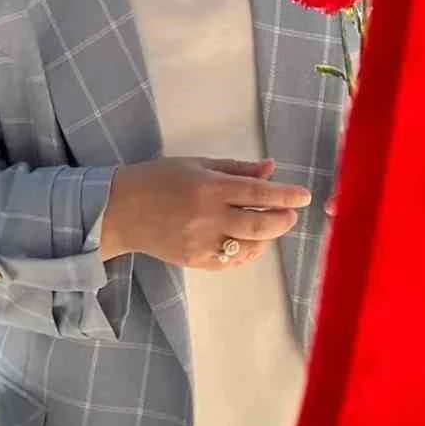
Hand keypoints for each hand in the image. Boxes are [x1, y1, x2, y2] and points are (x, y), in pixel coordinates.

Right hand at [99, 156, 312, 270]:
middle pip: (260, 224)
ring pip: (250, 246)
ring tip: (270, 226)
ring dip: (267, 237)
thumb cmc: (159, 179)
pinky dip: (247, 252)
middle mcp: (208, 217)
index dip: (286, 195)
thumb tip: (271, 169)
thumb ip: (237, 169)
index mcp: (209, 187)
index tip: (304, 196)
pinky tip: (250, 241)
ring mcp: (202, 243)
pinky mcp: (195, 261)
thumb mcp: (197, 164)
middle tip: (290, 214)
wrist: (120, 211)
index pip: (259, 192)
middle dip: (283, 220)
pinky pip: (232, 260)